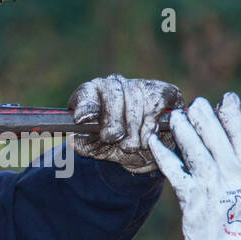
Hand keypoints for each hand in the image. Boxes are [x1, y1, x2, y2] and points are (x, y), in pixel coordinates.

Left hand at [68, 74, 183, 173]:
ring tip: (130, 146)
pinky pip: (156, 103)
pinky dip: (149, 125)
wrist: (143, 155)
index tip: (81, 119)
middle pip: (112, 92)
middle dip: (112, 119)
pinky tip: (146, 139)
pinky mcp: (164, 91)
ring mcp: (140, 85)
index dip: (85, 105)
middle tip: (111, 138)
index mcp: (93, 95)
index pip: (87, 93)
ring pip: (135, 99)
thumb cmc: (113, 147)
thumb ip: (82, 142)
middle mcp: (115, 84)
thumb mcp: (95, 148)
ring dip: (132, 129)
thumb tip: (76, 135)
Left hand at [147, 94, 240, 239]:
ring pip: (194, 149)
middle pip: (216, 137)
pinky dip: (162, 154)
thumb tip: (224, 148)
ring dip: (183, 129)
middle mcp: (231, 176)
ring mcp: (210, 186)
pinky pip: (174, 170)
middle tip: (197, 104)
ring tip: (176, 116)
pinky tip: (153, 141)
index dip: (233, 116)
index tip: (227, 100)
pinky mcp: (190, 198)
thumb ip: (239, 171)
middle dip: (205, 117)